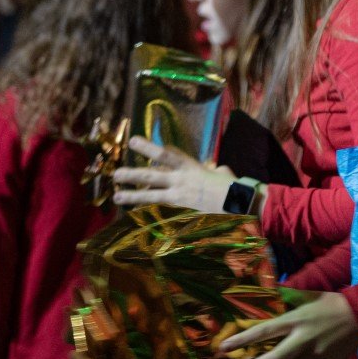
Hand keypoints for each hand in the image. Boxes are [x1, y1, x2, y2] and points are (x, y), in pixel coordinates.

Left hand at [111, 136, 235, 212]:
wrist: (242, 204)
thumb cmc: (234, 187)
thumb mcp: (221, 172)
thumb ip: (211, 169)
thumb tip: (212, 168)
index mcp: (191, 167)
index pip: (167, 155)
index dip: (149, 148)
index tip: (133, 141)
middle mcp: (182, 181)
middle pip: (152, 175)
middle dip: (133, 173)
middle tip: (115, 172)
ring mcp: (181, 198)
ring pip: (152, 195)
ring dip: (133, 196)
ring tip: (117, 196)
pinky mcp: (183, 213)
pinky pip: (162, 212)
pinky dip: (149, 214)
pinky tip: (134, 217)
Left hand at [217, 291, 357, 358]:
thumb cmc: (331, 303)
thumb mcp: (307, 296)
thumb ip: (287, 297)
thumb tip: (268, 290)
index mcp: (296, 320)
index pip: (264, 331)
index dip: (242, 339)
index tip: (223, 348)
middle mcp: (303, 341)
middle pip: (277, 358)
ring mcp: (314, 358)